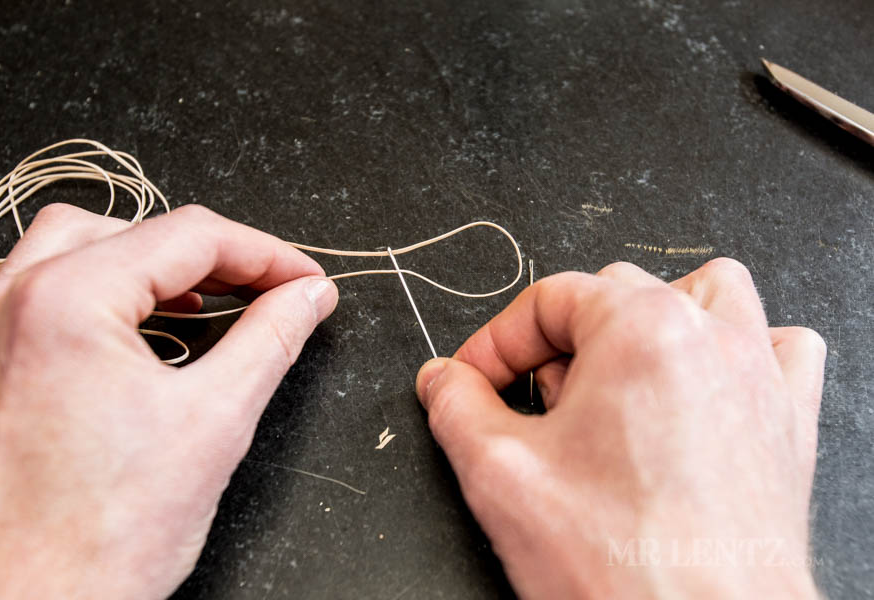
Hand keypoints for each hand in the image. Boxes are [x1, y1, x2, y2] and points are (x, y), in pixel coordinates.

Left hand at [0, 204, 337, 598]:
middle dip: (212, 255)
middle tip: (267, 288)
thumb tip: (307, 295)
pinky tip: (132, 326)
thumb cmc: (98, 541)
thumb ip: (271, 338)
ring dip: (147, 262)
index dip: (266, 253)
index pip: (191, 236)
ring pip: (73, 246)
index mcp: (65, 303)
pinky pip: (34, 288)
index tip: (304, 280)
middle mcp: (4, 300)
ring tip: (203, 299)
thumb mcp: (214, 423)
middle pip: (132, 231)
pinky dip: (96, 289)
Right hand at [416, 259, 824, 598]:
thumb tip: (443, 379)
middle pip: (615, 292)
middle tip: (537, 405)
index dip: (498, 341)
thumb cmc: (622, 568)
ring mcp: (758, 376)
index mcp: (640, 330)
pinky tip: (699, 388)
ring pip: (705, 295)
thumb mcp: (499, 474)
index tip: (475, 378)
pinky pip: (780, 348)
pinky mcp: (788, 421)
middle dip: (561, 343)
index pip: (548, 298)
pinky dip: (738, 350)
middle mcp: (709, 337)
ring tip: (616, 376)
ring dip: (652, 319)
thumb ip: (457, 407)